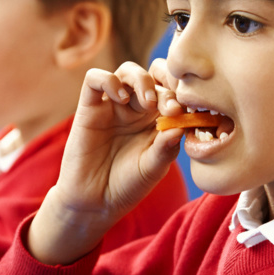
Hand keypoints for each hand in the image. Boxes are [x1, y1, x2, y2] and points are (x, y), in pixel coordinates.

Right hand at [29, 62, 182, 264]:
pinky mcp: (89, 108)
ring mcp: (113, 106)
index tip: (185, 110)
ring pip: (127, 72)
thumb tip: (182, 124)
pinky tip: (120, 98)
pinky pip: (95, 79)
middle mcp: (137, 108)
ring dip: (141, 80)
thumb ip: (166, 147)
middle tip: (170, 107)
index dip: (181, 93)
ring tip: (147, 102)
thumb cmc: (128, 185)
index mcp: (158, 118)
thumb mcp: (154, 168)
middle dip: (165, 84)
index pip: (173, 90)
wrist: (95, 202)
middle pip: (153, 74)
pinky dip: (108, 80)